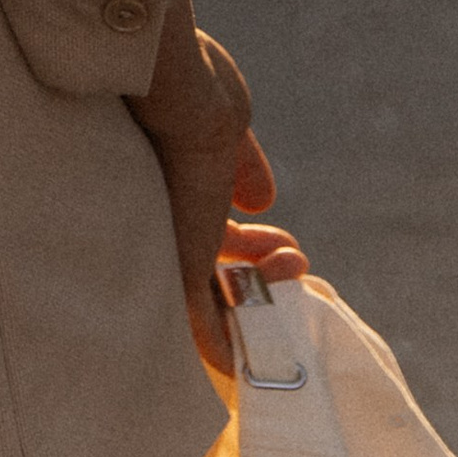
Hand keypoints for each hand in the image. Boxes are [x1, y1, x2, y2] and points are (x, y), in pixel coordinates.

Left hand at [132, 2, 296, 376]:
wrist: (177, 91)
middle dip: (258, 267)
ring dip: (257, 299)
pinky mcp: (176, 277)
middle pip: (208, 266)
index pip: (207, 231)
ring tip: (294, 270)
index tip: (284, 241)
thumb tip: (264, 203)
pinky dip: (229, 351)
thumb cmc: (197, 90)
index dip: (249, 242)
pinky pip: (202, 333)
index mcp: (171, 185)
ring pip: (208, 298)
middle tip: (296, 257)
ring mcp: (167, 250)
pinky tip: (252, 366)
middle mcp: (161, 220)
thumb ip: (242, 166)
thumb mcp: (226, 127)